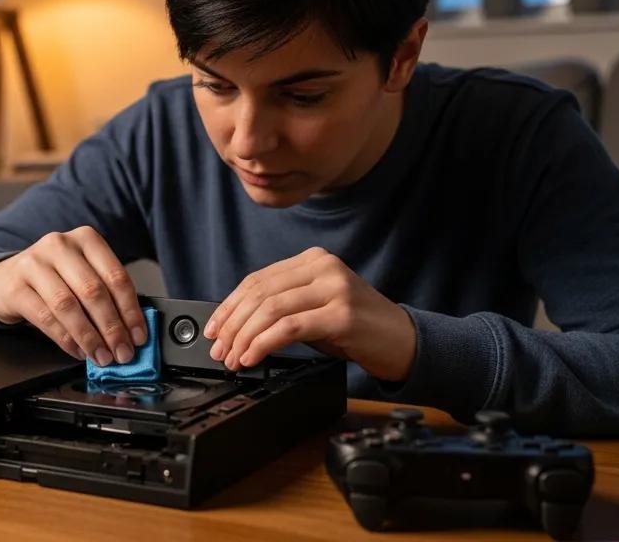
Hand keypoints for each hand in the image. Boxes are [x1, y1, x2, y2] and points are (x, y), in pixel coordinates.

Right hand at [0, 226, 147, 365]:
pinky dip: (66, 339)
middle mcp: (59, 245)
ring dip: (89, 337)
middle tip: (122, 352)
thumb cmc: (52, 279)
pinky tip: (78, 351)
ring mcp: (34, 263)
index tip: (138, 336)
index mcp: (85, 239)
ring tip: (101, 356)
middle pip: (93, 291)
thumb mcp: (81, 275)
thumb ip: (106, 296)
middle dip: (112, 328)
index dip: (131, 310)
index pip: (116, 276)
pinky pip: (45, 318)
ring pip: (68, 305)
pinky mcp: (15, 286)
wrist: (4, 278)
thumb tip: (131, 332)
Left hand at [203, 247, 415, 381]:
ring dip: (244, 338)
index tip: (214, 328)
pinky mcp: (342, 315)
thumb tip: (236, 325)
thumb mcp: (316, 308)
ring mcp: (335, 288)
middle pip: (260, 293)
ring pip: (271, 309)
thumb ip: (283, 306)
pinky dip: (264, 344)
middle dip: (233, 325)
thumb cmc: (358, 329)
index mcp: (314, 260)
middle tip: (219, 349)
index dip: (230, 305)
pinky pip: (289, 327)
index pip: (257, 279)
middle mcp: (324, 267)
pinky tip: (253, 357)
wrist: (405, 342)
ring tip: (233, 358)